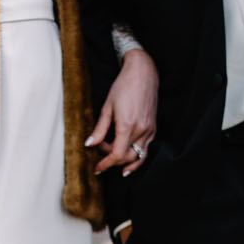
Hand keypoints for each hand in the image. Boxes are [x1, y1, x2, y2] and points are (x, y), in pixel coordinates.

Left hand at [87, 47, 157, 174]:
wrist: (143, 74)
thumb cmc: (124, 86)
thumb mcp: (107, 107)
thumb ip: (99, 129)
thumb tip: (89, 144)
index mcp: (127, 125)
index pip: (116, 154)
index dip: (106, 164)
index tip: (97, 168)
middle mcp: (141, 130)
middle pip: (127, 157)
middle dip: (113, 159)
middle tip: (102, 151)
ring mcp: (149, 130)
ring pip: (140, 156)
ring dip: (127, 162)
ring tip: (119, 169)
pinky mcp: (153, 128)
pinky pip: (147, 148)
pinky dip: (138, 156)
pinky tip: (131, 158)